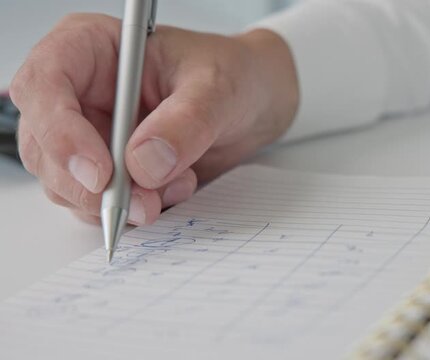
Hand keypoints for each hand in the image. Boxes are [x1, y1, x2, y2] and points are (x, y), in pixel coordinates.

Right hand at [10, 13, 298, 225]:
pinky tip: (172, 191)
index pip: (45, 85)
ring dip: (116, 202)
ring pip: (66, 183)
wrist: (253, 104)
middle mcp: (80, 93)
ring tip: (176, 186)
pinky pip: (97, 203)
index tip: (100, 173)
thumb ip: (184, 124)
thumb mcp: (218, 89)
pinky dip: (131, 209)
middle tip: (142, 203)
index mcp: (92, 48)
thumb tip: (143, 165)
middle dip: (89, 185)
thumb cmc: (233, 76)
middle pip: (44, 146)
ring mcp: (90, 134)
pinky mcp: (108, 169)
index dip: (60, 133)